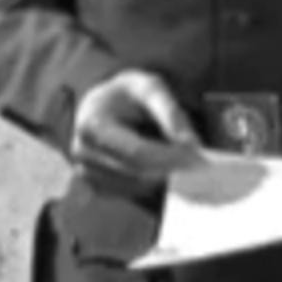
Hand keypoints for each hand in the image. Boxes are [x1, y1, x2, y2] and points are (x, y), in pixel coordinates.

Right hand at [69, 69, 203, 196]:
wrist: (103, 104)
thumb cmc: (127, 95)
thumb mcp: (150, 88)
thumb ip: (170, 113)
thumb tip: (191, 144)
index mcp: (92, 126)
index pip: (137, 153)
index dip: (170, 157)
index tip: (197, 155)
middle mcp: (83, 153)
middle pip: (138, 174)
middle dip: (171, 168)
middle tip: (198, 160)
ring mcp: (86, 173)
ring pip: (139, 188)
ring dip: (164, 176)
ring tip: (178, 158)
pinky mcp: (95, 187)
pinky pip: (133, 194)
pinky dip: (153, 183)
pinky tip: (161, 166)